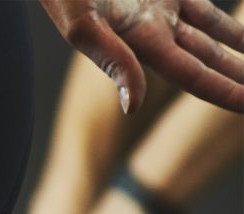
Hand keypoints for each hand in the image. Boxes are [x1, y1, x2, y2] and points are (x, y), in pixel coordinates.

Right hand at [38, 0, 243, 111]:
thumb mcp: (83, 25)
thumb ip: (112, 60)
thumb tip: (134, 105)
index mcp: (141, 43)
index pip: (193, 76)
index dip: (225, 92)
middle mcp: (157, 28)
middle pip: (209, 59)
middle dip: (237, 75)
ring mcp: (162, 5)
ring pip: (213, 30)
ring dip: (239, 45)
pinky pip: (205, 5)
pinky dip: (229, 16)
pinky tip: (241, 20)